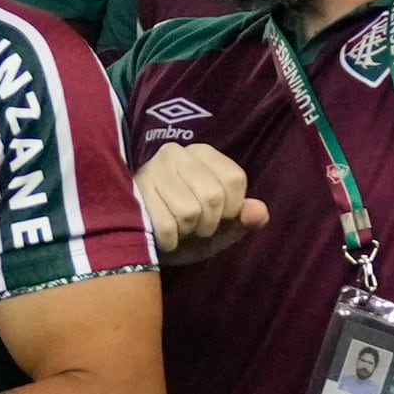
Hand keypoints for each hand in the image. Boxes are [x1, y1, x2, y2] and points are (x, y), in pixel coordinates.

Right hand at [137, 142, 266, 264]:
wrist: (146, 240)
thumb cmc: (190, 228)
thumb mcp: (223, 225)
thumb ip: (245, 218)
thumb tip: (259, 212)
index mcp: (202, 153)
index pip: (234, 179)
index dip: (232, 208)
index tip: (219, 216)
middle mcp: (176, 152)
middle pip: (212, 196)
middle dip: (209, 224)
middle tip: (196, 226)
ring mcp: (151, 170)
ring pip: (189, 212)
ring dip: (188, 232)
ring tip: (179, 228)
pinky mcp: (133, 192)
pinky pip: (166, 226)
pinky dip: (170, 241)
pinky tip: (163, 236)